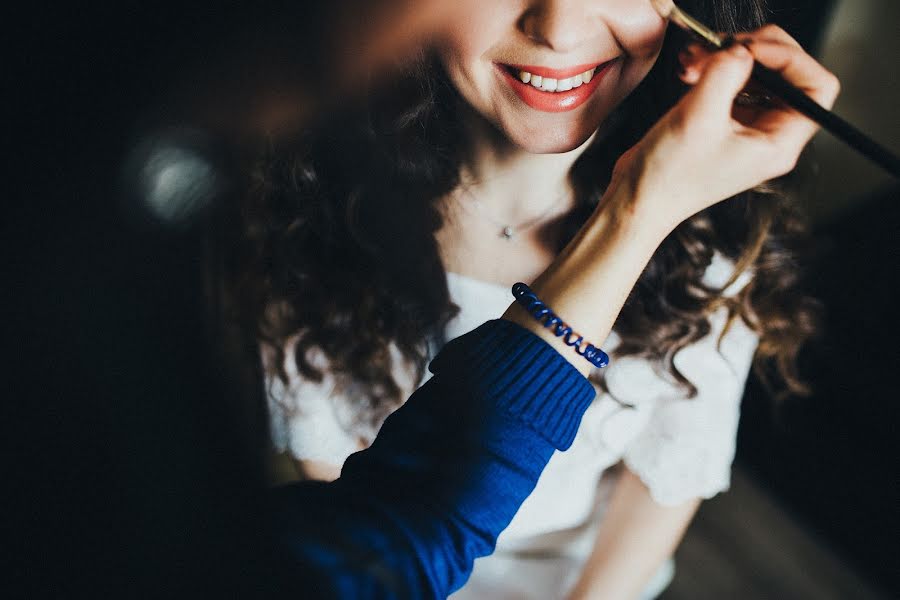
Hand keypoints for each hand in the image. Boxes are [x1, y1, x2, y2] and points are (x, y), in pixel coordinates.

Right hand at [610, 25, 840, 233]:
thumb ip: (725, 72)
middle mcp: (769, 137)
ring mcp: (746, 130)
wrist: (636, 200)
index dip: (789, 58)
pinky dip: (714, 70)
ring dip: (730, 58)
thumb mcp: (698, 117)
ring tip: (697, 59)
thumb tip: (739, 48)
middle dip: (756, 52)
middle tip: (724, 46)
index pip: (815, 87)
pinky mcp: (722, 124)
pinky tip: (691, 70)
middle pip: (788, 75)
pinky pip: (732, 85)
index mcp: (779, 144)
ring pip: (758, 75)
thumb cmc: (668, 177)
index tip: (751, 48)